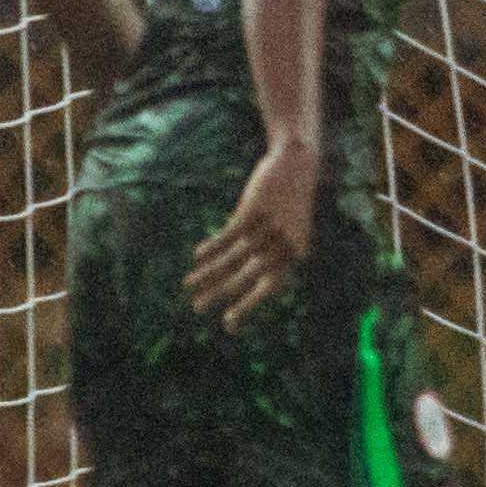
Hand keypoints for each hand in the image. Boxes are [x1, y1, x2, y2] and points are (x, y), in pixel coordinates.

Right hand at [186, 138, 322, 329]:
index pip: (269, 288)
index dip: (248, 306)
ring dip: (208, 271)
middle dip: (220, 293)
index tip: (229, 324)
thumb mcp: (285, 228)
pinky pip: (230, 233)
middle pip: (247, 276)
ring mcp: (270, 226)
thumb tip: (241, 272)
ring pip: (234, 256)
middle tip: (197, 309)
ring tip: (188, 285)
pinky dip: (213, 245)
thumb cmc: (290, 200)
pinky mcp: (255, 208)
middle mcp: (283, 244)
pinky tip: (197, 254)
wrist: (297, 163)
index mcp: (295, 254)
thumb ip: (266, 252)